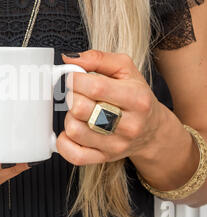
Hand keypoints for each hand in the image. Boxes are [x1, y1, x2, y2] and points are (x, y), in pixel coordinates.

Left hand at [56, 50, 165, 165]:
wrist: (152, 130)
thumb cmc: (137, 96)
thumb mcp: (125, 69)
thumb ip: (97, 58)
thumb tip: (69, 58)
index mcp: (136, 99)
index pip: (96, 87)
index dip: (75, 79)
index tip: (72, 77)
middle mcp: (128, 125)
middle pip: (81, 109)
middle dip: (71, 97)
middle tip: (76, 94)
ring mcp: (116, 145)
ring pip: (74, 131)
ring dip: (69, 118)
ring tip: (78, 113)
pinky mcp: (104, 158)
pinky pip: (74, 155)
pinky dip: (64, 142)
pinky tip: (70, 132)